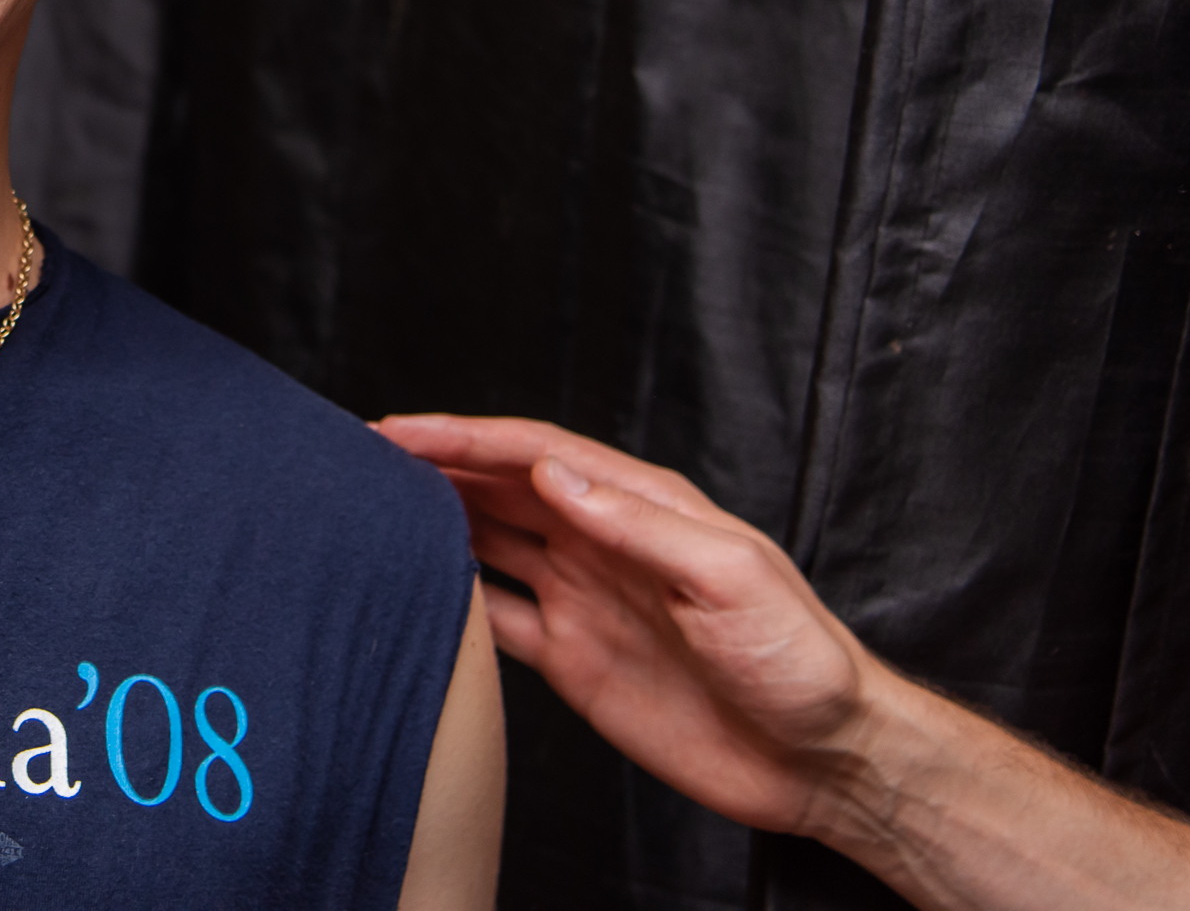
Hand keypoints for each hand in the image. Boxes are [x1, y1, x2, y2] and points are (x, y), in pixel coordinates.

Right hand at [376, 415, 896, 843]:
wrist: (823, 760)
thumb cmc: (800, 661)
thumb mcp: (729, 576)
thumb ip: (638, 525)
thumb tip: (553, 473)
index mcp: (645, 508)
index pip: (537, 454)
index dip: (468, 438)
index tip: (404, 430)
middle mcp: (606, 545)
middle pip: (504, 489)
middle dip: (438, 466)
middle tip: (366, 456)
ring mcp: (587, 601)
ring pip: (493, 545)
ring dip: (439, 521)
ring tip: (374, 505)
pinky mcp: (577, 662)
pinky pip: (501, 619)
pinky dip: (455, 600)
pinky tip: (417, 589)